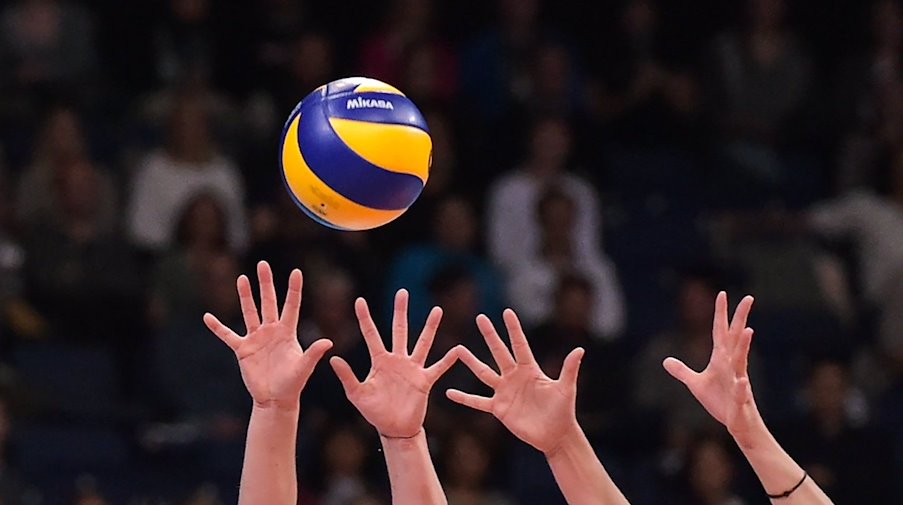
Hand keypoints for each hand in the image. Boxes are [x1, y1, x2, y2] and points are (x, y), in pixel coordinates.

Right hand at [203, 261, 332, 408]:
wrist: (275, 399)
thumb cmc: (293, 384)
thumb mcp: (304, 368)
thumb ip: (313, 354)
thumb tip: (328, 342)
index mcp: (288, 332)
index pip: (291, 306)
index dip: (294, 289)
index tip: (296, 271)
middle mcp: (272, 331)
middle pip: (269, 302)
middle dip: (266, 283)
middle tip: (263, 264)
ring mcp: (256, 338)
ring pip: (250, 312)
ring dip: (245, 296)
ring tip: (242, 278)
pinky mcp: (243, 350)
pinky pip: (228, 336)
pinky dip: (218, 327)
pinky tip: (208, 317)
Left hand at [330, 290, 457, 438]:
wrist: (394, 428)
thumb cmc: (374, 412)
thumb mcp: (357, 394)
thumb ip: (347, 376)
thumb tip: (334, 358)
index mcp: (380, 361)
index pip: (371, 334)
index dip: (365, 318)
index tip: (359, 300)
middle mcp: (397, 360)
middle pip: (400, 330)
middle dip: (400, 311)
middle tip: (402, 292)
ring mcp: (412, 369)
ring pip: (423, 343)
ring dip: (430, 327)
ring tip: (437, 310)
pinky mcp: (424, 380)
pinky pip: (438, 368)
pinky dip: (448, 360)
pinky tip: (458, 350)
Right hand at [447, 310, 584, 454]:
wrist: (555, 434)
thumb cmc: (563, 410)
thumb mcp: (566, 388)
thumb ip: (569, 369)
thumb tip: (579, 349)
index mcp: (530, 370)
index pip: (519, 345)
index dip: (513, 329)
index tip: (506, 312)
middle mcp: (514, 377)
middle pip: (499, 352)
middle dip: (490, 335)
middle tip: (480, 318)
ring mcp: (505, 392)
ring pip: (484, 373)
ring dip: (471, 362)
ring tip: (458, 349)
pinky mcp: (499, 408)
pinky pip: (478, 402)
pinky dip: (464, 398)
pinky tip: (450, 392)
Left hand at [663, 292, 760, 445]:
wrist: (737, 423)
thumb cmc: (720, 401)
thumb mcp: (696, 384)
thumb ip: (682, 371)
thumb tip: (666, 360)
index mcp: (722, 360)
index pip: (720, 332)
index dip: (720, 314)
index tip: (722, 294)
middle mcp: (732, 365)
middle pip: (736, 338)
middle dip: (741, 318)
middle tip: (749, 298)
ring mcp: (738, 381)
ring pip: (741, 360)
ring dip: (744, 346)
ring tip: (748, 329)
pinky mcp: (739, 400)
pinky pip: (740, 392)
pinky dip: (740, 387)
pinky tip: (742, 381)